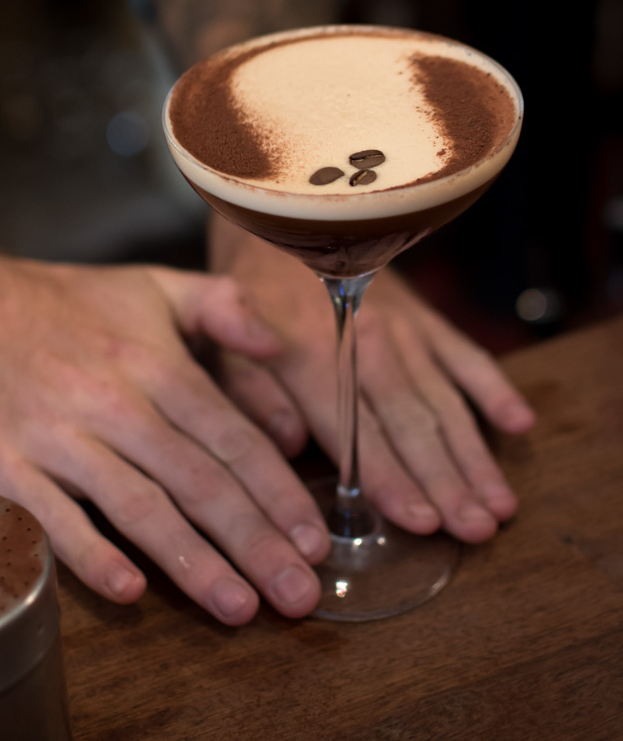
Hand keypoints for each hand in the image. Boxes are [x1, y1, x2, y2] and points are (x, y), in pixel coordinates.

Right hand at [0, 257, 328, 623]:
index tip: (316, 541)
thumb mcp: (153, 284)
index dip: (279, 493)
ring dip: (192, 563)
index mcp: (156, 364)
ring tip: (239, 607)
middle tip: (300, 596)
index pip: (233, 439)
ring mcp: (57, 438)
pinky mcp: (3, 466)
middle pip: (198, 483)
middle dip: (255, 542)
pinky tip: (129, 591)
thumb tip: (278, 343)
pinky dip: (89, 555)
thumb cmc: (67, 302)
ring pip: (138, 507)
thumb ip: (223, 305)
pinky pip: (52, 518)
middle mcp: (115, 403)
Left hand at [209, 216, 535, 542]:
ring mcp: (403, 329)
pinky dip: (494, 387)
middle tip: (478, 529)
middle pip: (412, 423)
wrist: (288, 216)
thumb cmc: (249, 293)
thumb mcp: (225, 341)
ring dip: (475, 453)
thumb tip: (289, 442)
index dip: (389, 478)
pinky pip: (465, 353)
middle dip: (447, 481)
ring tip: (500, 504)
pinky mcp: (425, 318)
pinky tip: (520, 423)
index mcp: (309, 356)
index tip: (421, 521)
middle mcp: (364, 343)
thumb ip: (253, 391)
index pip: (354, 430)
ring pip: (445, 399)